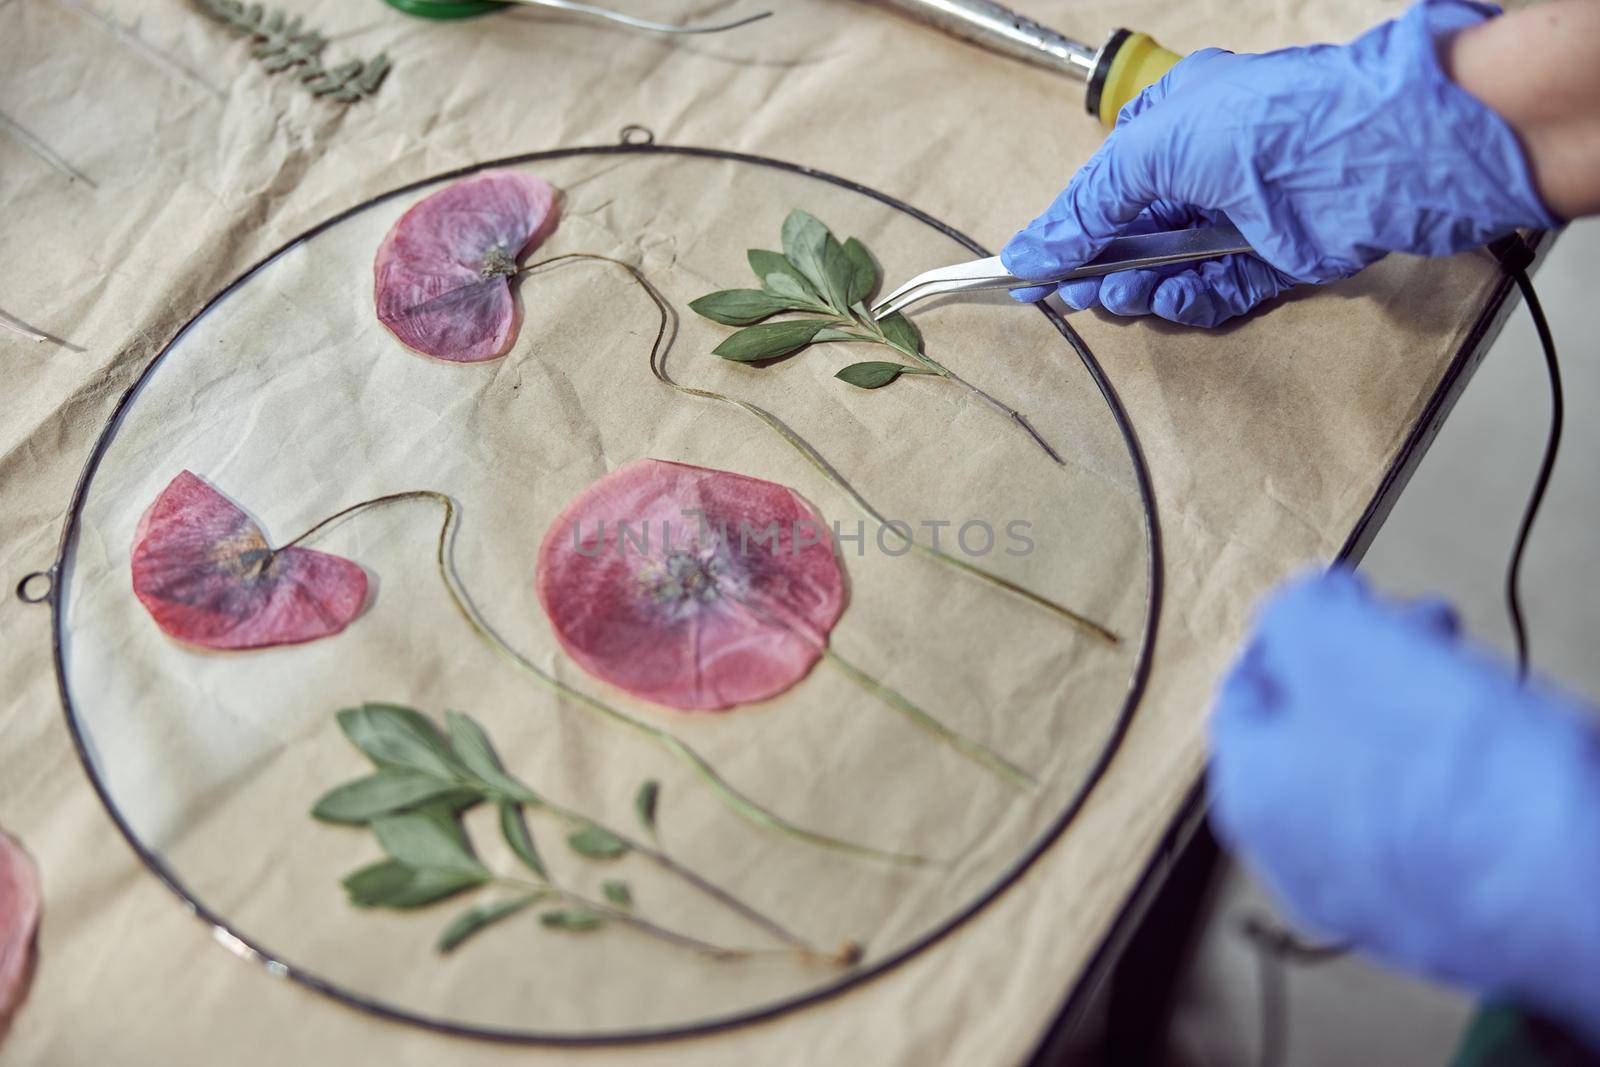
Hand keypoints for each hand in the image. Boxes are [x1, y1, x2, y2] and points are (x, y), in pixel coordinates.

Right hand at [1001, 1, 1556, 327]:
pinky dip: (1190, 299)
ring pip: (1172, 267)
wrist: (1363, 153)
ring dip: (1139, 286)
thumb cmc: (1260, 123)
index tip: (1027, 271)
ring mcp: (1246, 215)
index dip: (1066, 229)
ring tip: (1121, 296)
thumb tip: (1031, 251)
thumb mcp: (1146, 151)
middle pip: (1136, 233)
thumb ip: (1086, 207)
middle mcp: (1212, 167)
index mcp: (1176, 121)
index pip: (1107, 185)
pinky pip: (1220, 290)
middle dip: (1100, 265)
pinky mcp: (1279, 258)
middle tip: (1072, 293)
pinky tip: (1168, 297)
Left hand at [1209, 568, 1599, 1046]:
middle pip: (1311, 732)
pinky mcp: (1445, 913)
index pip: (1242, 690)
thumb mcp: (1341, 642)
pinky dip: (1455, 775)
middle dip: (1364, 664)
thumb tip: (1302, 605)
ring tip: (1469, 676)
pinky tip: (1501, 748)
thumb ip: (1299, 612)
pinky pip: (1432, 823)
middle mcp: (1294, 856)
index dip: (1294, 629)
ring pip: (1375, 776)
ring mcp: (1370, 894)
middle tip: (1419, 628)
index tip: (1341, 602)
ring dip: (1413, 711)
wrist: (1579, 894)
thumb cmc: (1457, 774)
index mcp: (1250, 792)